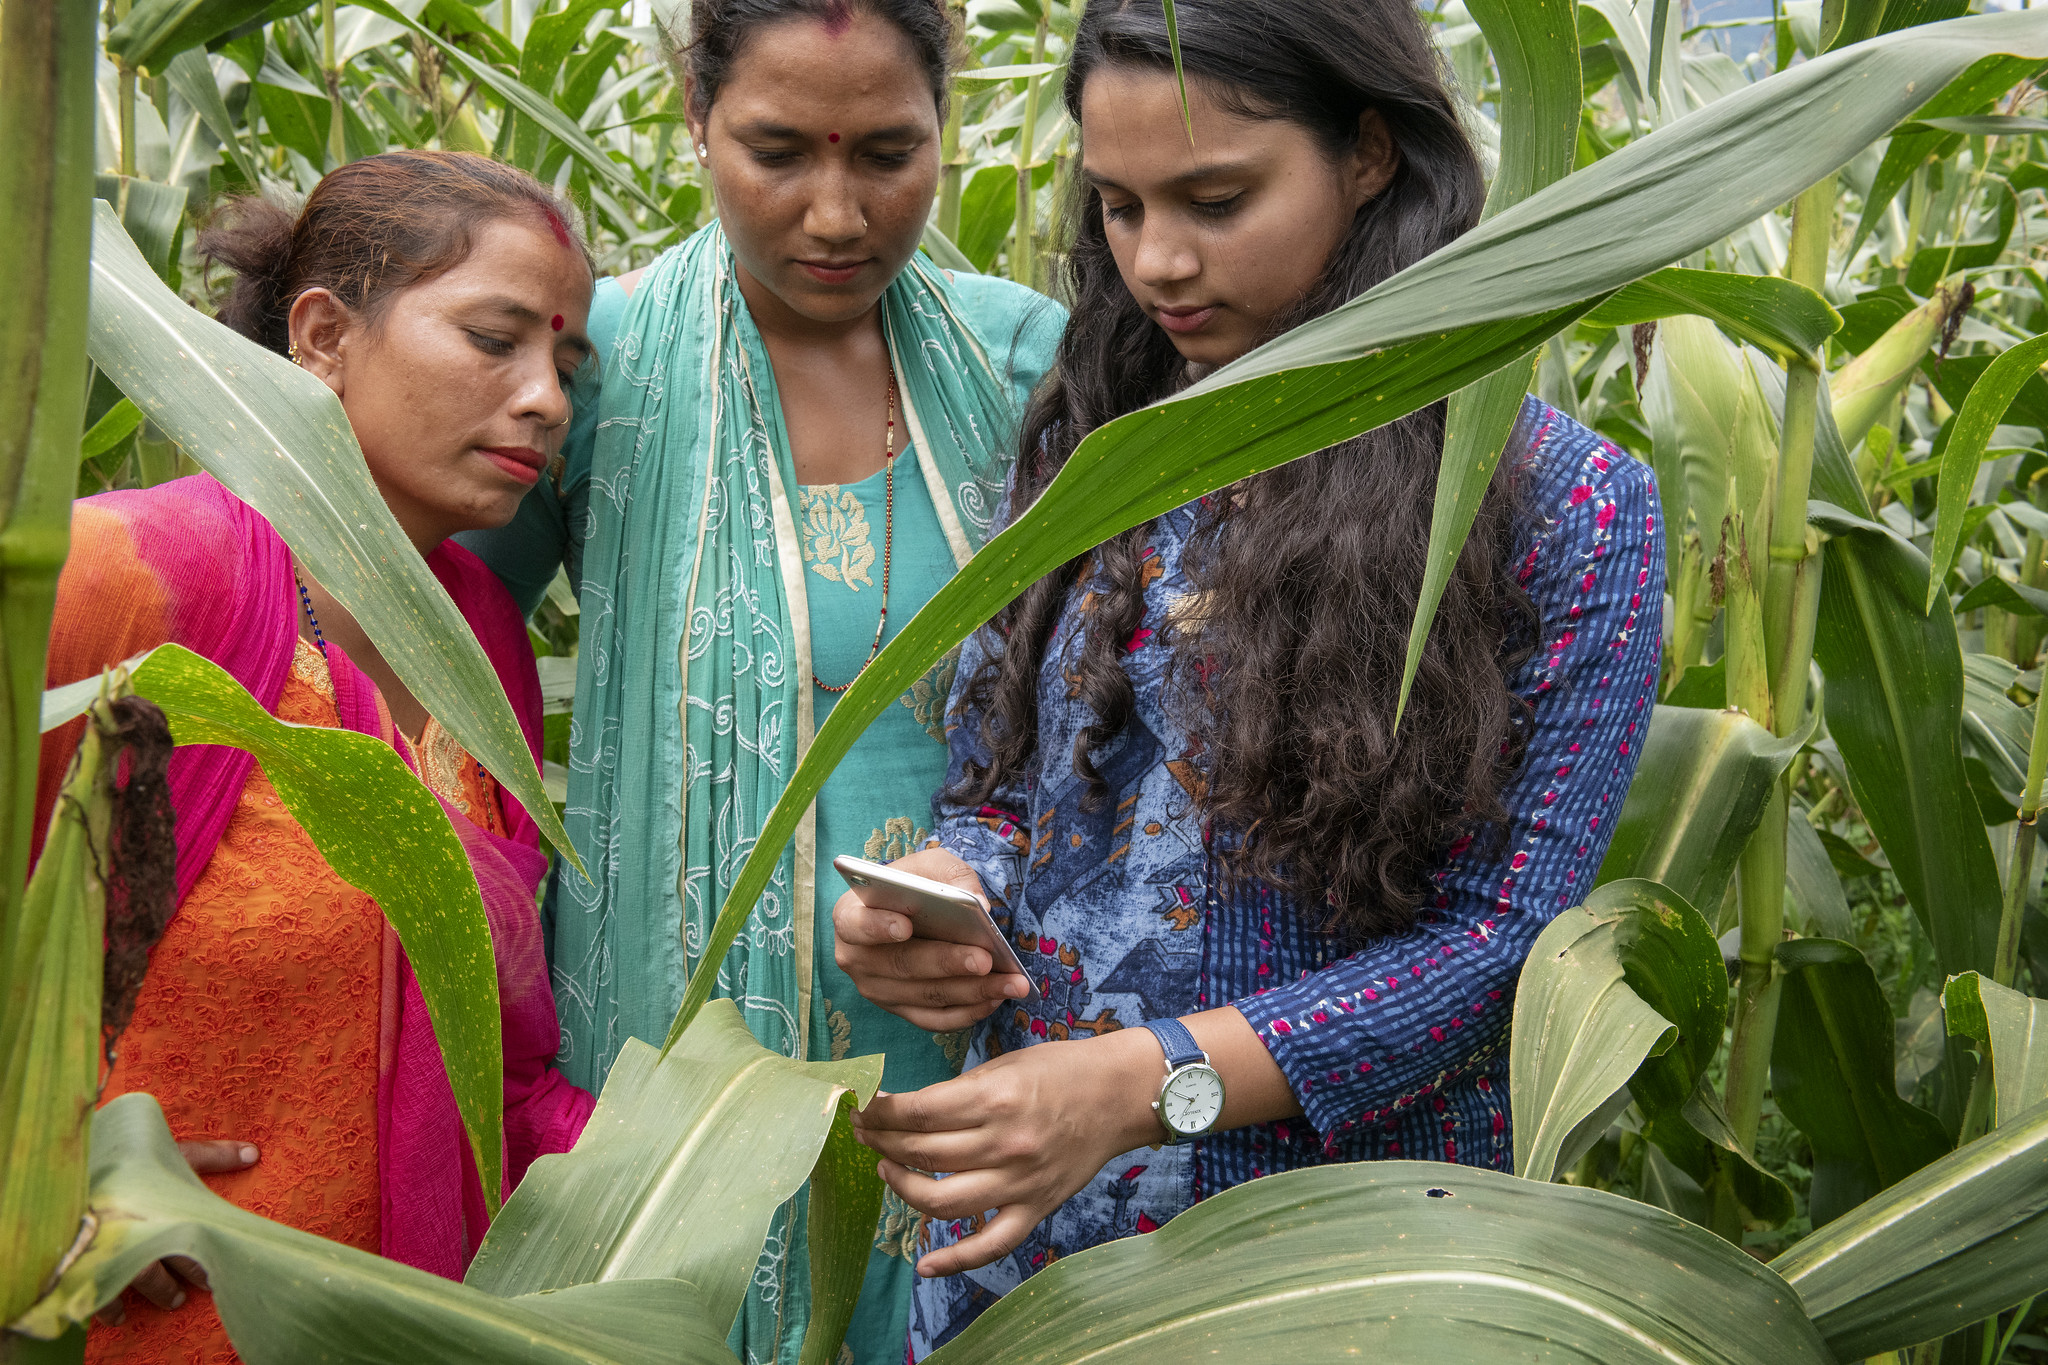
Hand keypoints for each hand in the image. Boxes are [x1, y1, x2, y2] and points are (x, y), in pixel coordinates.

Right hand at [93, 1139, 257, 1325]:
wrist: (71, 1166)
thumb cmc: (128, 1158)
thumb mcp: (172, 1152)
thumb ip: (211, 1156)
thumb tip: (253, 1153)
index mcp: (158, 1208)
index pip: (190, 1240)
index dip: (203, 1260)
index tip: (218, 1271)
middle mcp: (133, 1232)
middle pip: (164, 1266)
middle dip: (181, 1281)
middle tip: (196, 1291)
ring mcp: (106, 1248)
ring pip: (136, 1281)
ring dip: (155, 1293)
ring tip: (172, 1301)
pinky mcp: (80, 1260)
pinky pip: (96, 1292)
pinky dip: (109, 1306)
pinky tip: (119, 1317)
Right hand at [831, 847, 1030, 1030]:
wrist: (908, 911)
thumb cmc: (916, 884)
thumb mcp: (930, 865)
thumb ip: (952, 876)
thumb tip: (979, 905)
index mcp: (849, 915)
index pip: (856, 924)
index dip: (878, 926)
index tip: (905, 925)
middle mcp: (856, 958)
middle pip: (901, 965)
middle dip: (947, 963)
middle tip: (984, 959)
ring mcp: (877, 990)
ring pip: (925, 996)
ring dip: (972, 992)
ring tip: (1010, 982)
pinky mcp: (900, 1010)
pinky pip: (935, 1019)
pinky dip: (968, 1012)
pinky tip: (997, 998)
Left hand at [852, 1027, 1163, 1276]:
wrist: (1122, 1094)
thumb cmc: (1062, 1069)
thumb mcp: (1006, 1064)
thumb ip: (960, 1091)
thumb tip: (907, 1109)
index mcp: (995, 1099)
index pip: (917, 1113)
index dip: (880, 1112)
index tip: (862, 1106)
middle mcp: (1004, 1145)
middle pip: (921, 1154)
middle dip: (881, 1142)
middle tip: (864, 1132)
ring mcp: (1020, 1182)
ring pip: (941, 1201)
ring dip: (902, 1187)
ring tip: (888, 1169)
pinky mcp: (1036, 1208)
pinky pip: (991, 1244)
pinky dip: (955, 1260)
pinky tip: (925, 1264)